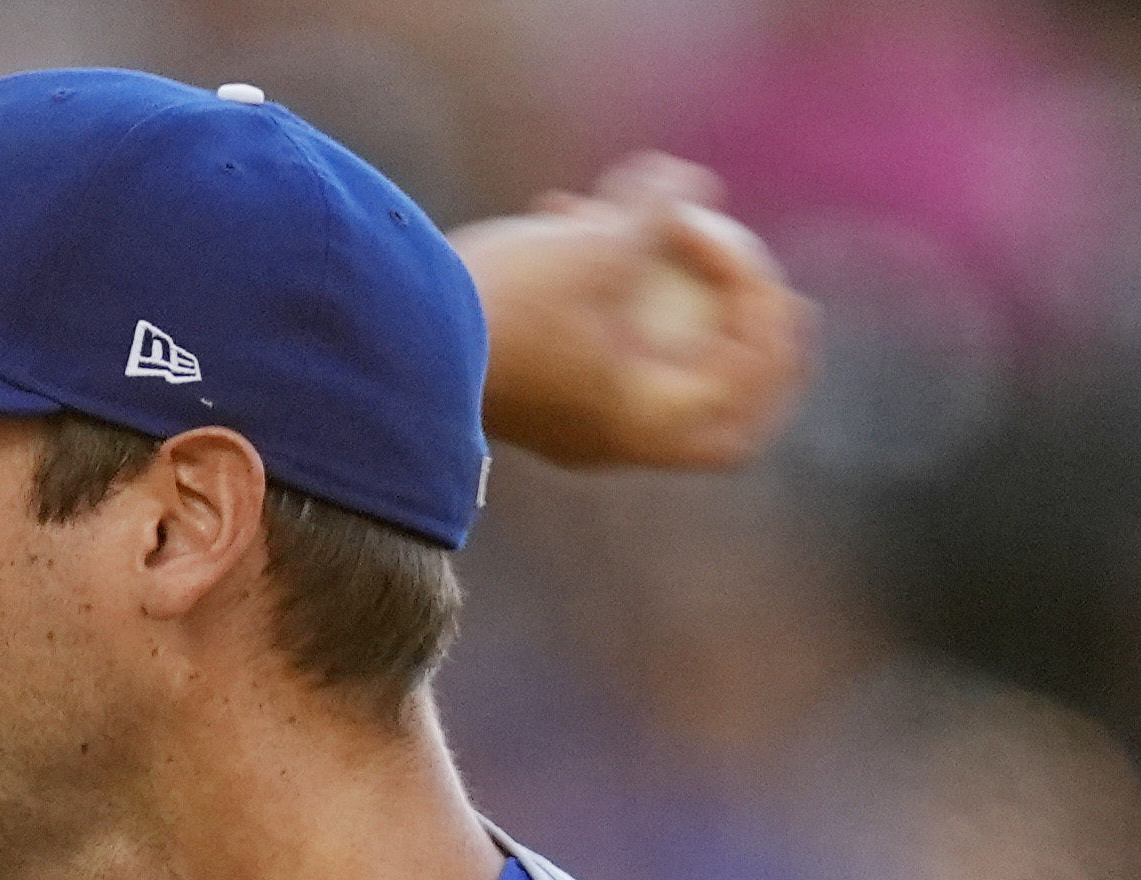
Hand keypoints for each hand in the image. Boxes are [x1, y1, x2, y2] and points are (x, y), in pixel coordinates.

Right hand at [459, 156, 815, 473]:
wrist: (389, 347)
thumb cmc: (500, 311)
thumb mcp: (592, 249)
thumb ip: (655, 212)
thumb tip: (693, 182)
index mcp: (647, 424)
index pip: (748, 377)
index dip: (752, 295)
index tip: (703, 230)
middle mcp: (617, 437)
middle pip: (720, 399)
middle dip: (740, 329)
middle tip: (747, 268)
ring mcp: (575, 416)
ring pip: (650, 356)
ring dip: (654, 282)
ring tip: (624, 209)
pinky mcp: (534, 384)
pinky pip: (592, 340)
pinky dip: (596, 285)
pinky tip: (558, 213)